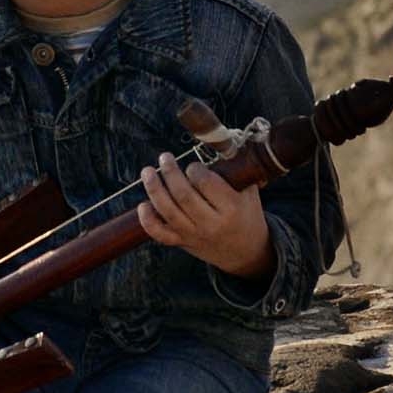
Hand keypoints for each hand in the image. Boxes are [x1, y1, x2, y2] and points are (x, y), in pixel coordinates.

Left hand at [137, 154, 269, 279]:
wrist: (246, 251)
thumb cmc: (247, 214)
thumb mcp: (249, 192)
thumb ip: (235, 169)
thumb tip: (219, 141)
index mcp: (231, 208)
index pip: (206, 183)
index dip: (194, 169)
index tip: (193, 165)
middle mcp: (211, 223)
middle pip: (183, 195)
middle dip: (170, 172)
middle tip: (165, 157)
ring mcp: (194, 235)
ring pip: (168, 212)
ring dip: (154, 189)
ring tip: (147, 172)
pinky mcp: (183, 243)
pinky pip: (160, 234)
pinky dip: (148, 220)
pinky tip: (143, 204)